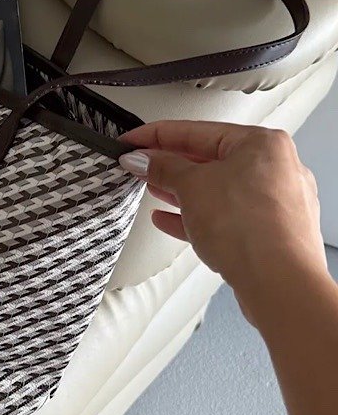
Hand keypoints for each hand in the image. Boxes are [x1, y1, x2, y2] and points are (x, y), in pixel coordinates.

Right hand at [118, 120, 329, 322]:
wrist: (280, 283)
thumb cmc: (252, 230)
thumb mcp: (192, 186)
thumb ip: (163, 168)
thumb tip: (144, 158)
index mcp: (263, 143)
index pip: (197, 130)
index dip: (157, 135)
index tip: (133, 142)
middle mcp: (275, 169)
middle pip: (210, 159)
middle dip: (171, 164)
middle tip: (140, 166)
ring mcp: (275, 203)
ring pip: (219, 190)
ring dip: (183, 190)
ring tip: (155, 189)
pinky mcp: (269, 233)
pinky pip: (226, 216)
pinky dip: (199, 215)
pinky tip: (172, 219)